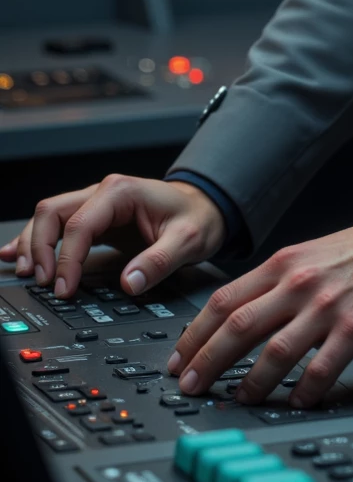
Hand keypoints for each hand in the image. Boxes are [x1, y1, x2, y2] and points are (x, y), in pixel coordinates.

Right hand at [0, 176, 225, 299]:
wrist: (205, 207)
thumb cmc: (197, 219)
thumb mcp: (188, 241)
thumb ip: (160, 261)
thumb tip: (130, 283)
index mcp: (121, 193)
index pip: (79, 224)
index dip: (67, 258)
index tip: (64, 289)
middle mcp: (104, 192)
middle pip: (52, 213)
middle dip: (41, 248)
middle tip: (44, 282)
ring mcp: (96, 203)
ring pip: (49, 216)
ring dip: (34, 243)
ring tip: (29, 274)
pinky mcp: (94, 217)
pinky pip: (56, 223)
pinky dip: (35, 238)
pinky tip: (16, 253)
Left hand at [169, 218, 352, 408]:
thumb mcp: (313, 253)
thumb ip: (278, 280)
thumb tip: (241, 315)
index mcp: (285, 263)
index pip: (225, 300)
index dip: (194, 333)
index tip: (179, 358)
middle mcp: (301, 283)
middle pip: (238, 327)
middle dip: (206, 361)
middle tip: (190, 385)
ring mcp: (328, 307)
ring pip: (274, 353)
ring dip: (250, 382)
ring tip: (239, 399)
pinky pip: (320, 370)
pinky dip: (303, 391)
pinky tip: (296, 401)